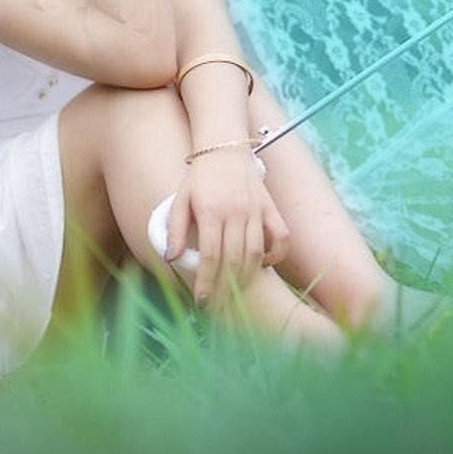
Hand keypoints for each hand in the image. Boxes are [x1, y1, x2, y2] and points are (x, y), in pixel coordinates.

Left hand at [164, 149, 289, 303]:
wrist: (224, 146)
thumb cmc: (199, 177)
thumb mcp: (179, 199)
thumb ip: (174, 229)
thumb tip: (171, 259)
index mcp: (210, 211)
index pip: (209, 256)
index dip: (206, 282)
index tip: (201, 301)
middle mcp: (235, 212)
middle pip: (233, 260)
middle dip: (225, 288)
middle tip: (217, 306)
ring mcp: (256, 209)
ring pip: (256, 253)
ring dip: (247, 278)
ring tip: (236, 294)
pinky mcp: (270, 206)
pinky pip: (281, 236)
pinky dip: (276, 254)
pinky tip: (264, 265)